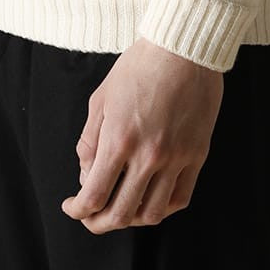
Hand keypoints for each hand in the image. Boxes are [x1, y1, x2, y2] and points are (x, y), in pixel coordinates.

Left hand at [60, 35, 223, 232]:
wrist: (183, 47)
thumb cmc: (139, 66)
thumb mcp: (102, 98)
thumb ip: (90, 140)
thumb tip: (87, 173)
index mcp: (120, 139)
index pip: (94, 196)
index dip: (78, 210)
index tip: (72, 207)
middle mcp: (149, 155)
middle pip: (121, 213)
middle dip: (99, 223)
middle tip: (91, 217)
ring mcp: (176, 157)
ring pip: (152, 213)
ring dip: (131, 220)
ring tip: (121, 211)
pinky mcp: (197, 154)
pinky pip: (180, 198)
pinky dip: (163, 209)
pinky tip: (151, 201)